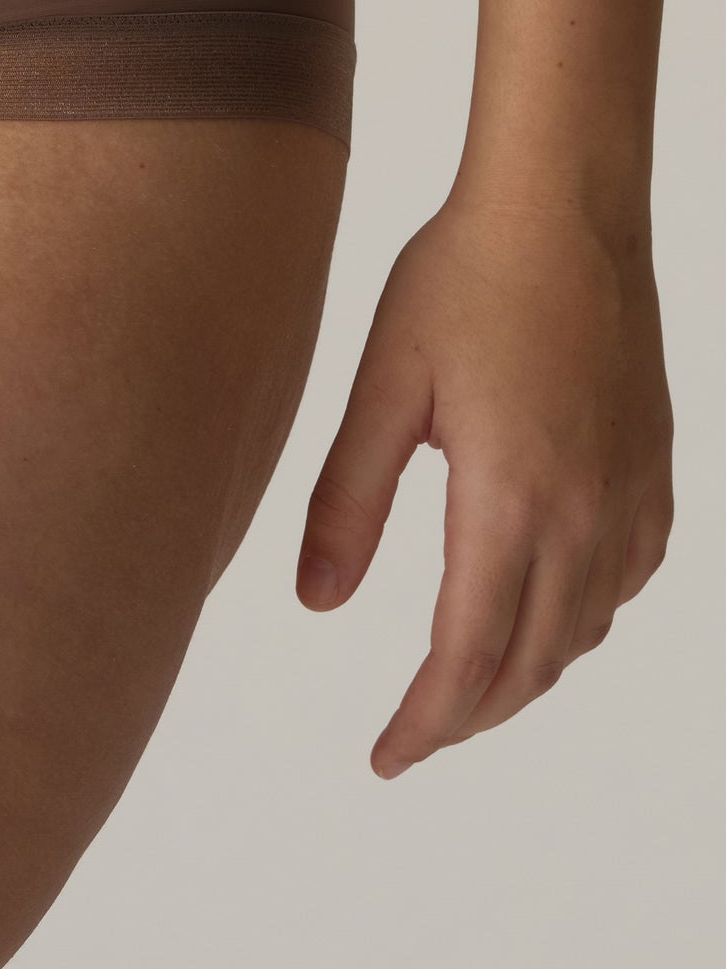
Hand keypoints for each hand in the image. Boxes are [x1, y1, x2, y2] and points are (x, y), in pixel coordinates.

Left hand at [298, 190, 673, 776]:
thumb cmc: (462, 283)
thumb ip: (348, 501)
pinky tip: (537, 609)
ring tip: (460, 686)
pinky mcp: (654, 471)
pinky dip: (577, 621)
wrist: (564, 210)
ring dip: (522, 674)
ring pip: (583, 632)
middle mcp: (587, 515)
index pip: (468, 657)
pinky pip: (623, 583)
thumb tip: (315, 603)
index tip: (386, 758)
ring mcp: (632, 496)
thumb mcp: (382, 388)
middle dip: (468, 715)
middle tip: (410, 737)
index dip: (426, 723)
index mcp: (512, 501)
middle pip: (531, 663)